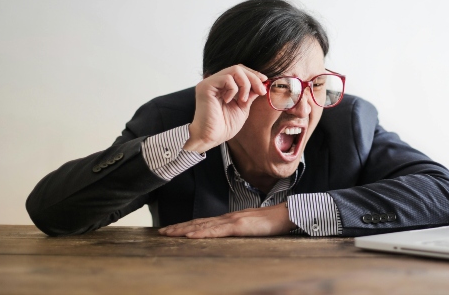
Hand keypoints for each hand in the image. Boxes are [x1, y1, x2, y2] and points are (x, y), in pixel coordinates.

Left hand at [158, 203, 296, 237]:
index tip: (173, 229)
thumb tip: (228, 235)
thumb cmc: (272, 221)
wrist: (286, 214)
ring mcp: (233, 220)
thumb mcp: (252, 227)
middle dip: (179, 227)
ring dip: (184, 229)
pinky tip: (191, 235)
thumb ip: (239, 230)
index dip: (187, 225)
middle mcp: (228, 217)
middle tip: (162, 231)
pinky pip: (217, 231)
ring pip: (203, 225)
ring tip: (169, 233)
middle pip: (199, 222)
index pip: (204, 222)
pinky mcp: (239, 226)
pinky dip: (202, 232)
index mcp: (230, 219)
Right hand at [183, 65, 267, 152]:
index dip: (253, 74)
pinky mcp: (205, 86)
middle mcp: (215, 82)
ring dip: (245, 84)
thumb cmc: (224, 126)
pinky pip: (226, 78)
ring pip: (234, 70)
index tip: (264, 81)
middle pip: (238, 68)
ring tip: (242, 100)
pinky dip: (233, 89)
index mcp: (222, 86)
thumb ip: (249, 95)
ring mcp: (209, 83)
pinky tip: (229, 101)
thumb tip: (260, 84)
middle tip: (261, 91)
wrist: (211, 138)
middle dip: (253, 78)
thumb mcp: (242, 108)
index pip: (239, 71)